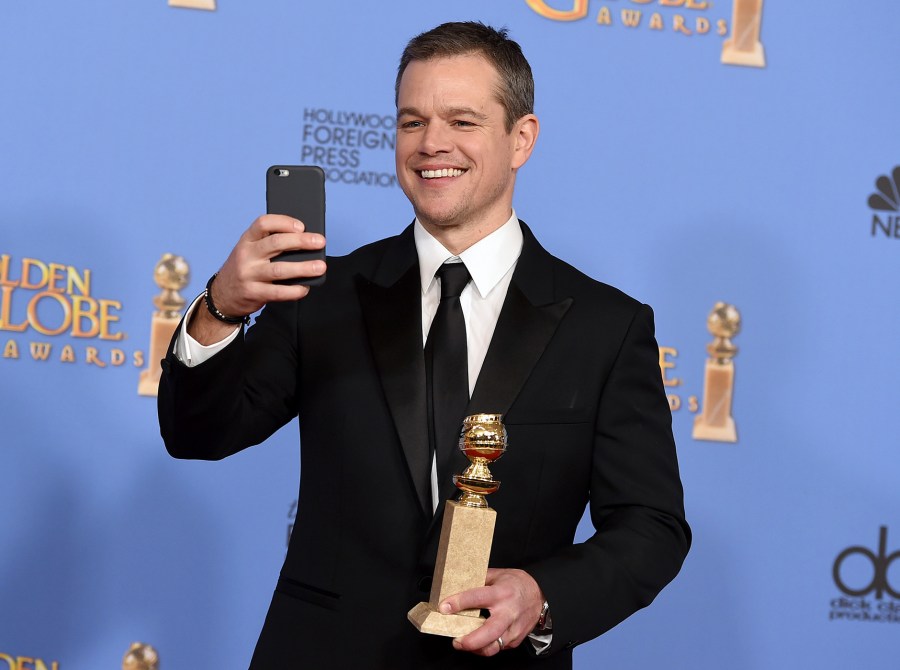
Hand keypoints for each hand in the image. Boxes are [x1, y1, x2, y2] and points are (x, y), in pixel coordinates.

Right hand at [189, 215, 325, 343]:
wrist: (223, 295)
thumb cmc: (246, 268)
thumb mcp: (250, 251)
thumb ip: (270, 244)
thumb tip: (305, 241)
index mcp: (246, 240)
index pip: (263, 223)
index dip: (284, 222)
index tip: (302, 226)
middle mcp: (246, 255)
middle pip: (276, 243)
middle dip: (301, 241)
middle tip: (320, 242)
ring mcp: (249, 274)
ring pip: (280, 269)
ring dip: (303, 268)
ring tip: (320, 267)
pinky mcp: (253, 293)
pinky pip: (278, 292)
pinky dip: (294, 290)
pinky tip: (305, 287)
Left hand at [441, 568, 543, 656]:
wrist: (541, 594)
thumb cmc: (518, 583)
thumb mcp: (498, 575)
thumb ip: (479, 581)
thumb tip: (456, 586)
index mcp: (501, 593)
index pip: (476, 598)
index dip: (458, 603)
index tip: (444, 607)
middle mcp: (508, 612)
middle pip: (488, 633)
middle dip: (469, 641)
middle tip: (456, 640)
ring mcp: (514, 628)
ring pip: (493, 647)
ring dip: (475, 648)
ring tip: (464, 643)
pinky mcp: (516, 639)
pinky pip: (498, 647)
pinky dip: (486, 646)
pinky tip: (479, 641)